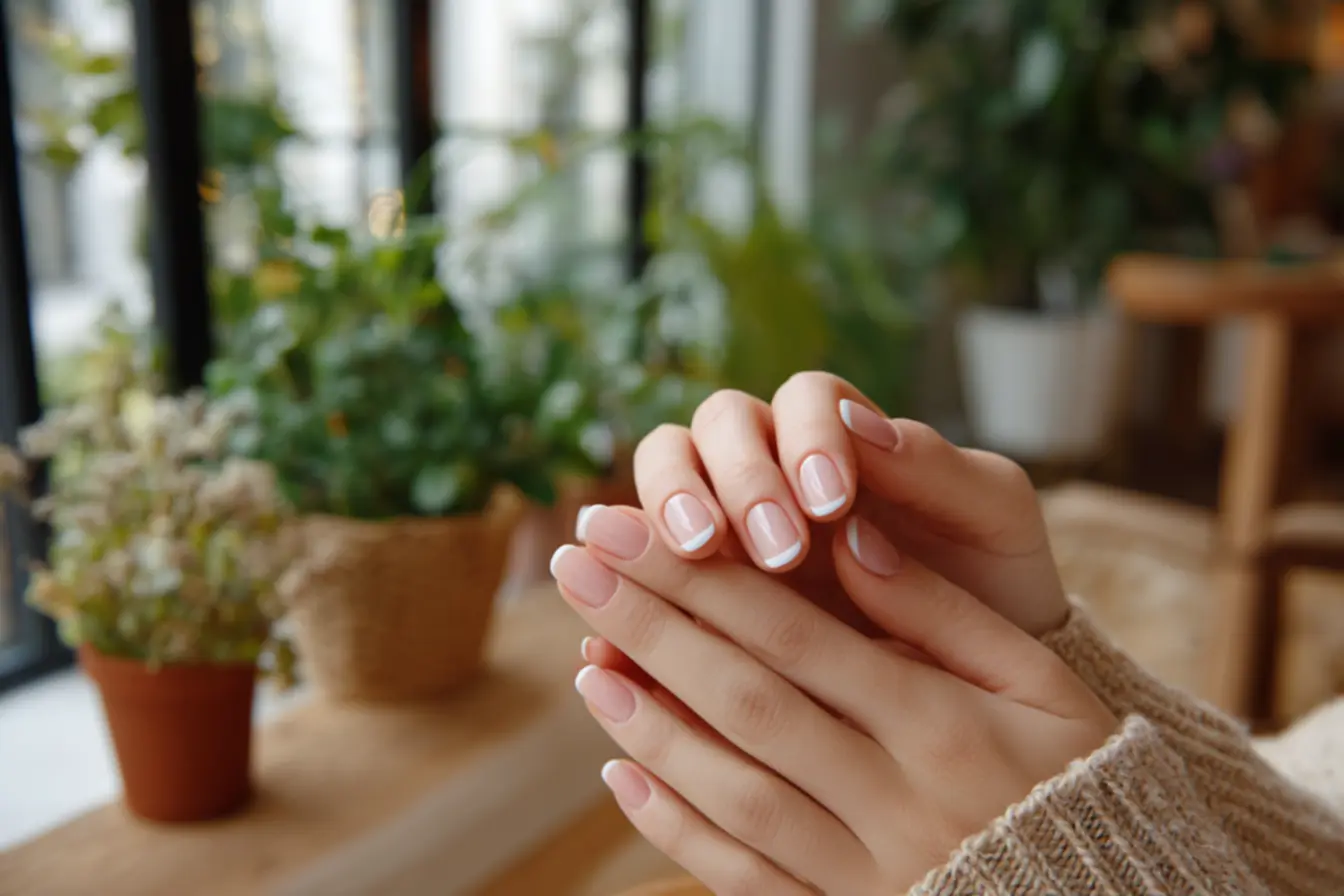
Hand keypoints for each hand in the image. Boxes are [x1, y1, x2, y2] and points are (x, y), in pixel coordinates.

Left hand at [553, 506, 1115, 893]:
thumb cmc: (1075, 773)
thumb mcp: (1038, 681)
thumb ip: (940, 610)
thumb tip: (850, 535)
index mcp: (937, 719)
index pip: (790, 631)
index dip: (698, 576)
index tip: (627, 528)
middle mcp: (891, 792)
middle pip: (745, 697)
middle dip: (650, 626)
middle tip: (575, 567)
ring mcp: (864, 865)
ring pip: (732, 787)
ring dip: (649, 723)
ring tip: (585, 664)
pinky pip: (747, 876)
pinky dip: (679, 827)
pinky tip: (626, 774)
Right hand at [585, 373, 1068, 689]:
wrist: (979, 688)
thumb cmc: (990, 585)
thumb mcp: (992, 522)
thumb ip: (941, 468)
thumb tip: (863, 424)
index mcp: (842, 437)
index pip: (801, 400)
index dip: (806, 439)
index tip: (832, 503)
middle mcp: (770, 468)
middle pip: (713, 428)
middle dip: (732, 479)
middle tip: (766, 546)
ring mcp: (721, 524)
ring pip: (661, 479)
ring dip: (665, 510)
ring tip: (694, 560)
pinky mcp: (689, 592)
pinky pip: (635, 576)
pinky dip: (622, 599)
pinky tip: (623, 634)